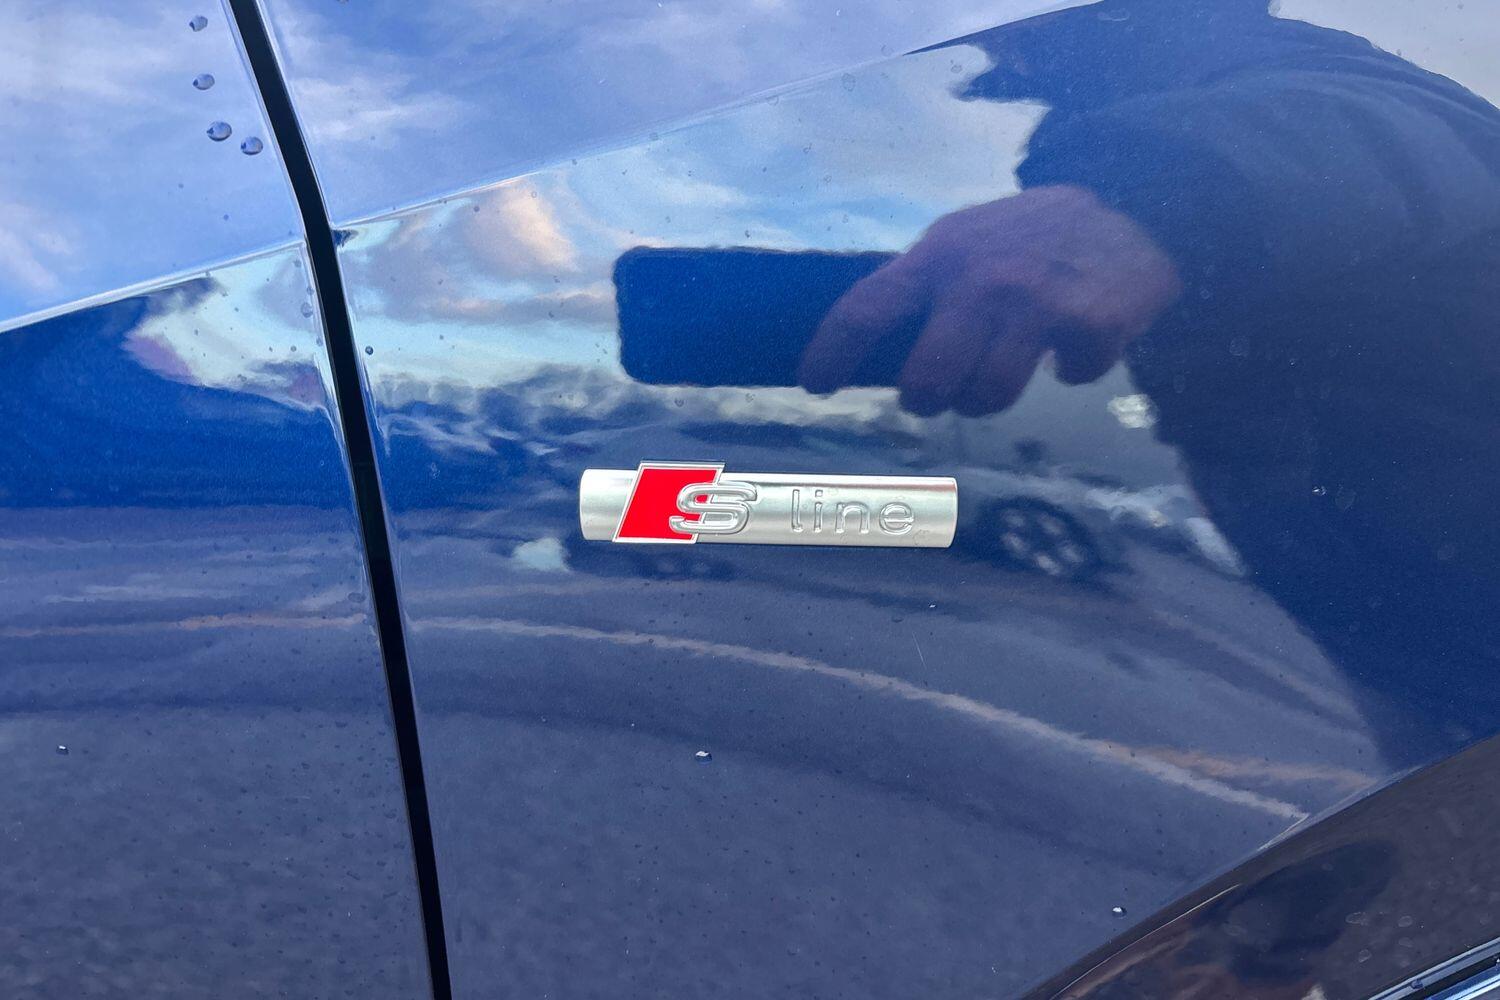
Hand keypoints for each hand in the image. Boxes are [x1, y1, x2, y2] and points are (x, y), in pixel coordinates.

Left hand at [797, 184, 1181, 415]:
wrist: (1138, 205)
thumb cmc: (1034, 237)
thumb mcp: (968, 241)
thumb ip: (925, 284)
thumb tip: (868, 348)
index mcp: (940, 254)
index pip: (866, 307)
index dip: (832, 351)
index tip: (814, 385)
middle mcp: (980, 278)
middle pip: (926, 379)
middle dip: (926, 399)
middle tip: (935, 396)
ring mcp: (1036, 301)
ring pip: (987, 396)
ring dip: (989, 400)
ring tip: (1002, 374)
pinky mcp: (1090, 322)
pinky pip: (1069, 379)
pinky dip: (1073, 371)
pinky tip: (1075, 342)